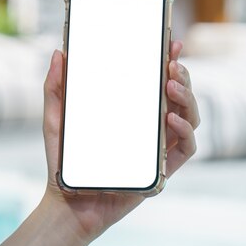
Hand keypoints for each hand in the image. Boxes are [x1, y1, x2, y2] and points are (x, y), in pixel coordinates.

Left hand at [40, 40, 199, 241]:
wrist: (67, 202)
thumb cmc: (64, 160)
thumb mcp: (55, 118)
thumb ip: (55, 87)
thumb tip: (58, 54)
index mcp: (131, 110)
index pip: (156, 81)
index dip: (169, 61)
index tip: (171, 43)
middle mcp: (149, 125)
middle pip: (179, 95)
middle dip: (182, 75)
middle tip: (171, 65)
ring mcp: (158, 146)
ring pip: (190, 116)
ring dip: (187, 97)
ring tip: (170, 84)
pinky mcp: (162, 168)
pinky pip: (187, 147)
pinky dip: (185, 130)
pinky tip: (171, 117)